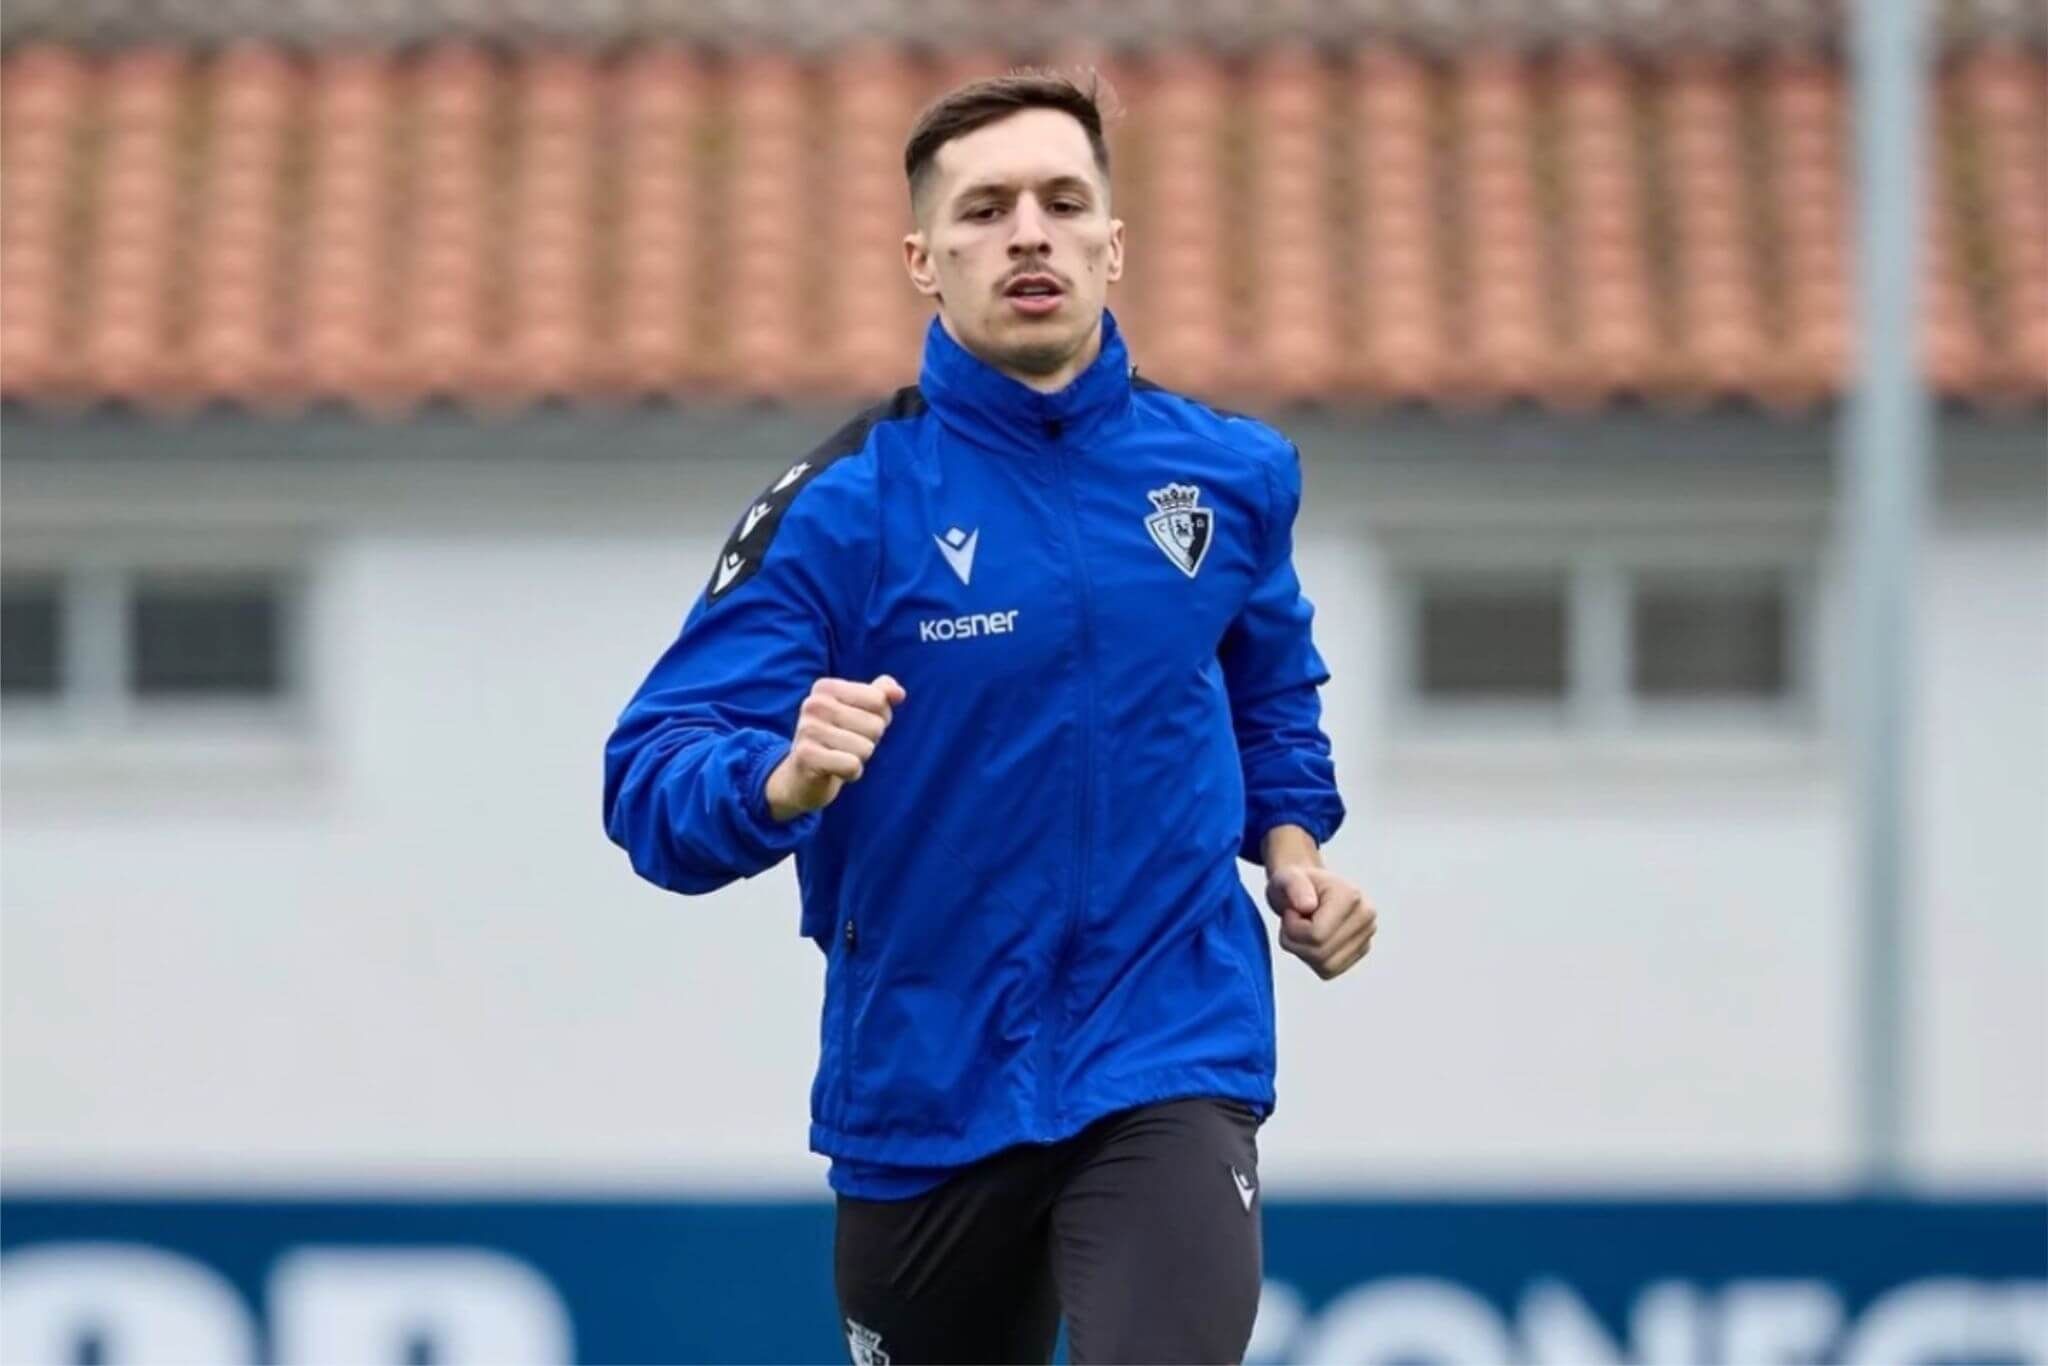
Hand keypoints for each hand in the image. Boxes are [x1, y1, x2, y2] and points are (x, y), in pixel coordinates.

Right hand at [764, 675, 905, 819]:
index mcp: (827, 688)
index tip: (856, 726)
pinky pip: (852, 765)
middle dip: (869, 741)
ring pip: (866, 748)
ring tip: (839, 757)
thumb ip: (881, 694)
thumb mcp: (861, 712)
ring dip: (859, 758)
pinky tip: (836, 770)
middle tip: (846, 745)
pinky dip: (851, 773)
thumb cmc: (838, 739)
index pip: (879, 700)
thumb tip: (899, 693)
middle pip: (875, 725)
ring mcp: (808, 730)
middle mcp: (814, 704)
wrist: (801, 777)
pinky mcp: (806, 756)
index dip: (878, 719)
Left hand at [1268, 865, 1376, 980]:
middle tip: (1293, 920)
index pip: (1317, 935)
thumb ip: (1293, 885)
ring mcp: (1366, 935)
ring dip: (1303, 951)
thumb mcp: (1285, 877)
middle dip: (1296, 941)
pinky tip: (1311, 939)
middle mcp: (1366, 916)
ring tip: (1302, 928)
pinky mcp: (1360, 951)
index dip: (1293, 928)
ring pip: (1326, 966)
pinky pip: (1329, 971)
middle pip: (1321, 953)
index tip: (1292, 911)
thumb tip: (1307, 906)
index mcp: (1351, 896)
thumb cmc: (1293, 883)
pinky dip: (1312, 960)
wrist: (1306, 891)